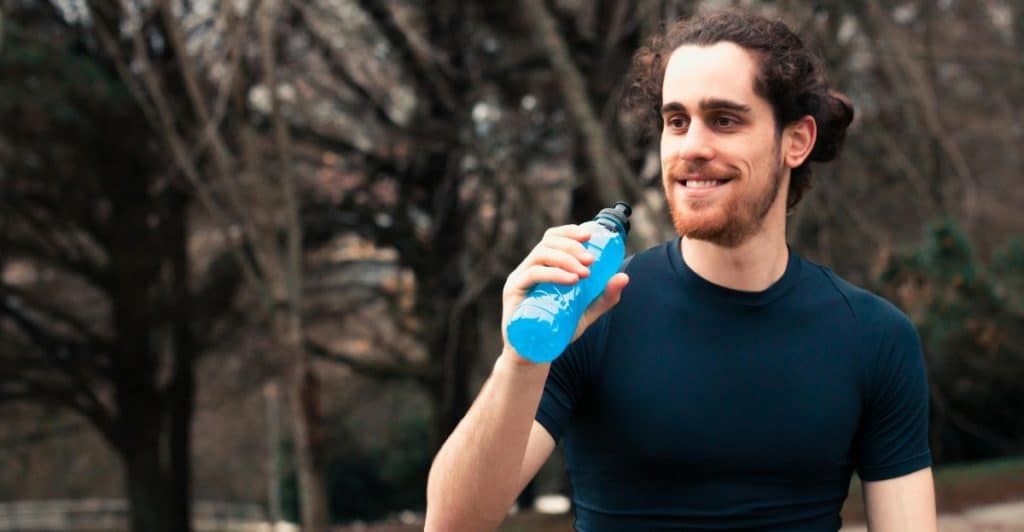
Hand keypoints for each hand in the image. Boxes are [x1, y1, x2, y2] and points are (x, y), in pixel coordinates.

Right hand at [500, 224, 629, 364]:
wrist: (535, 355)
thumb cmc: (558, 330)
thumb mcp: (586, 312)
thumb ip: (604, 297)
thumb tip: (624, 277)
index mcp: (543, 266)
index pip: (552, 238)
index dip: (569, 231)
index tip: (588, 235)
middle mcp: (529, 268)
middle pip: (548, 243)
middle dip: (572, 247)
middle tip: (591, 261)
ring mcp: (519, 279)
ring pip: (540, 255)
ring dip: (565, 259)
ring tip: (584, 273)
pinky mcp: (513, 292)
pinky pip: (532, 274)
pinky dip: (553, 273)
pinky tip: (571, 280)